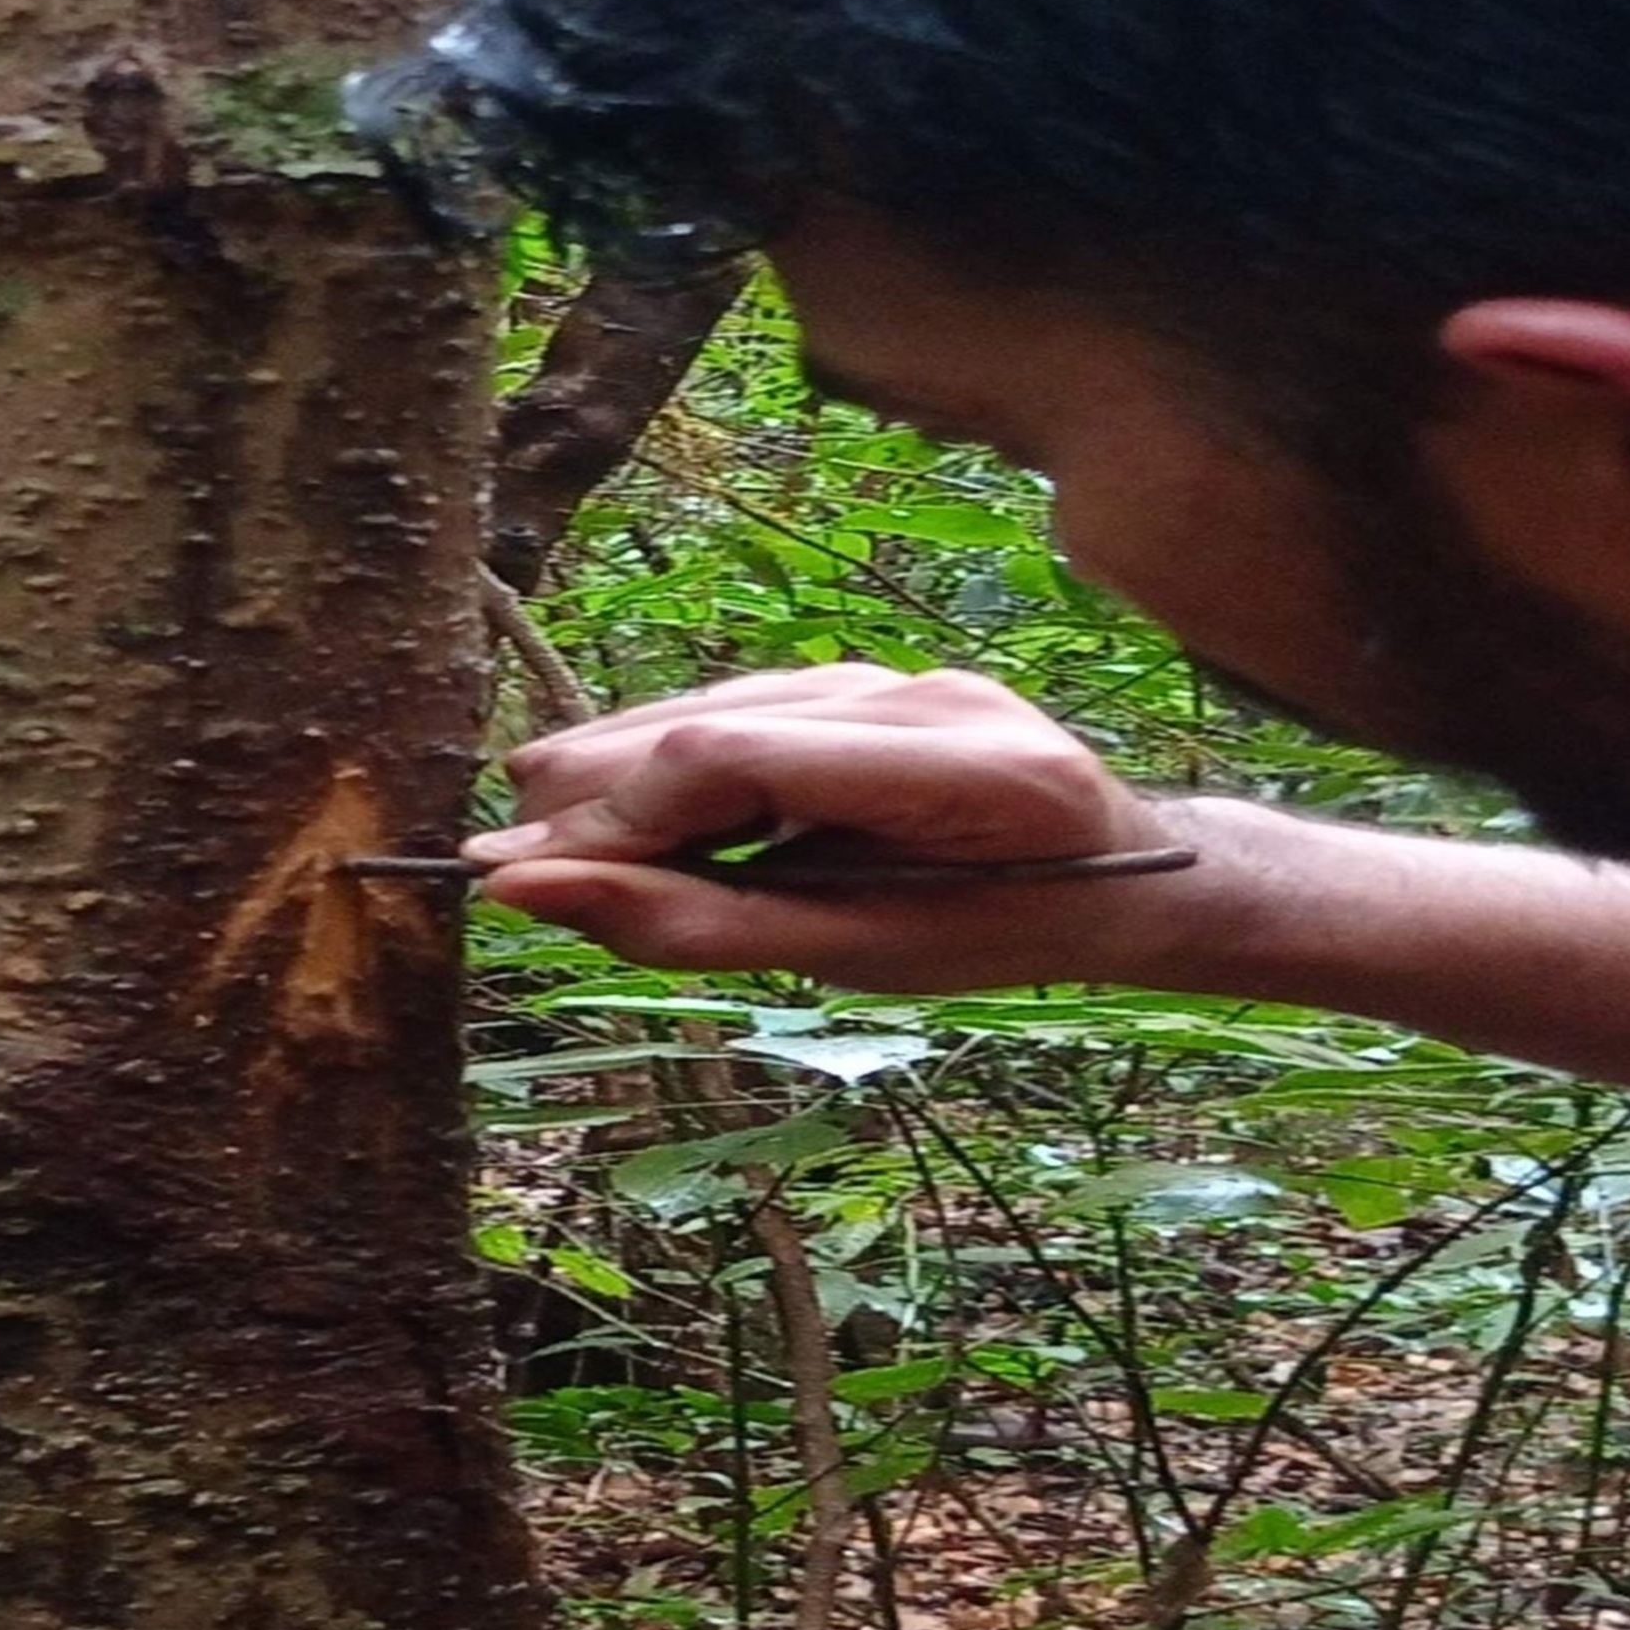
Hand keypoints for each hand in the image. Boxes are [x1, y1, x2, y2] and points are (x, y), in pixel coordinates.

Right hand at [464, 663, 1199, 990]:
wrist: (1128, 872)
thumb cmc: (1006, 933)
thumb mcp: (865, 959)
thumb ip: (709, 923)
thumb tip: (546, 890)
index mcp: (954, 764)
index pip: (731, 752)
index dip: (615, 817)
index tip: (520, 879)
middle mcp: (916, 690)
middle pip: (705, 714)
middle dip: (591, 793)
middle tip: (502, 867)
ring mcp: (892, 671)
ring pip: (712, 702)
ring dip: (617, 776)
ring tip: (538, 844)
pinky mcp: (868, 677)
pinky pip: (742, 706)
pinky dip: (671, 764)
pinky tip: (624, 814)